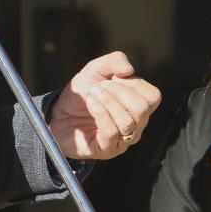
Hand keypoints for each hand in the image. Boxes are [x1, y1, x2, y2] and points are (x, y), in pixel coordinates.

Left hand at [46, 51, 160, 159]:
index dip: (134, 83)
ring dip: (107, 101)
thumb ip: (115, 61)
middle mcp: (136, 125)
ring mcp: (123, 140)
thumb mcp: (96, 70)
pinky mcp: (107, 150)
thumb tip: (130, 69)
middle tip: (99, 87)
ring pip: (127, 121)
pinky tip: (90, 103)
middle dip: (119, 91)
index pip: (152, 96)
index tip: (113, 78)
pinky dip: (100, 112)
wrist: (57, 114)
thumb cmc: (81, 94)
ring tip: (91, 94)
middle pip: (142, 108)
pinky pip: (111, 132)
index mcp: (139, 107)